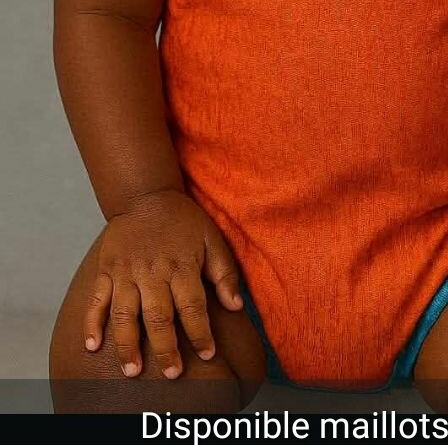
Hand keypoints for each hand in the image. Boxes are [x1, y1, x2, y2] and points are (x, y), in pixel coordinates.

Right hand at [83, 189, 243, 379]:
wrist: (146, 195)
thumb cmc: (183, 221)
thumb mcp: (212, 239)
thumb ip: (224, 273)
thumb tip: (235, 306)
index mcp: (181, 265)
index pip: (193, 306)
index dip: (200, 332)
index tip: (207, 354)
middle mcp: (153, 271)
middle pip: (158, 316)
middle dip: (166, 348)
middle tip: (172, 373)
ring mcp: (126, 272)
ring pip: (125, 313)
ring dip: (127, 344)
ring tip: (132, 371)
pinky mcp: (106, 270)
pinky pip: (96, 299)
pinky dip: (91, 323)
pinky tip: (92, 346)